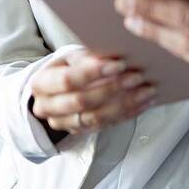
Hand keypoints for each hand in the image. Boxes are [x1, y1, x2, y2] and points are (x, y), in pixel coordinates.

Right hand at [29, 51, 156, 134]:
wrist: (58, 88)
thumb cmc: (69, 66)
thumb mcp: (73, 56)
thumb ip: (89, 57)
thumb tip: (116, 55)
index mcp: (41, 83)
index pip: (67, 80)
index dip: (94, 73)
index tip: (120, 64)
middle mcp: (47, 107)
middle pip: (82, 101)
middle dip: (112, 89)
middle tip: (138, 77)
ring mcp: (63, 123)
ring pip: (96, 118)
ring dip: (125, 104)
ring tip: (147, 90)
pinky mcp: (79, 132)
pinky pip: (106, 126)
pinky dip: (127, 114)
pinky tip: (144, 102)